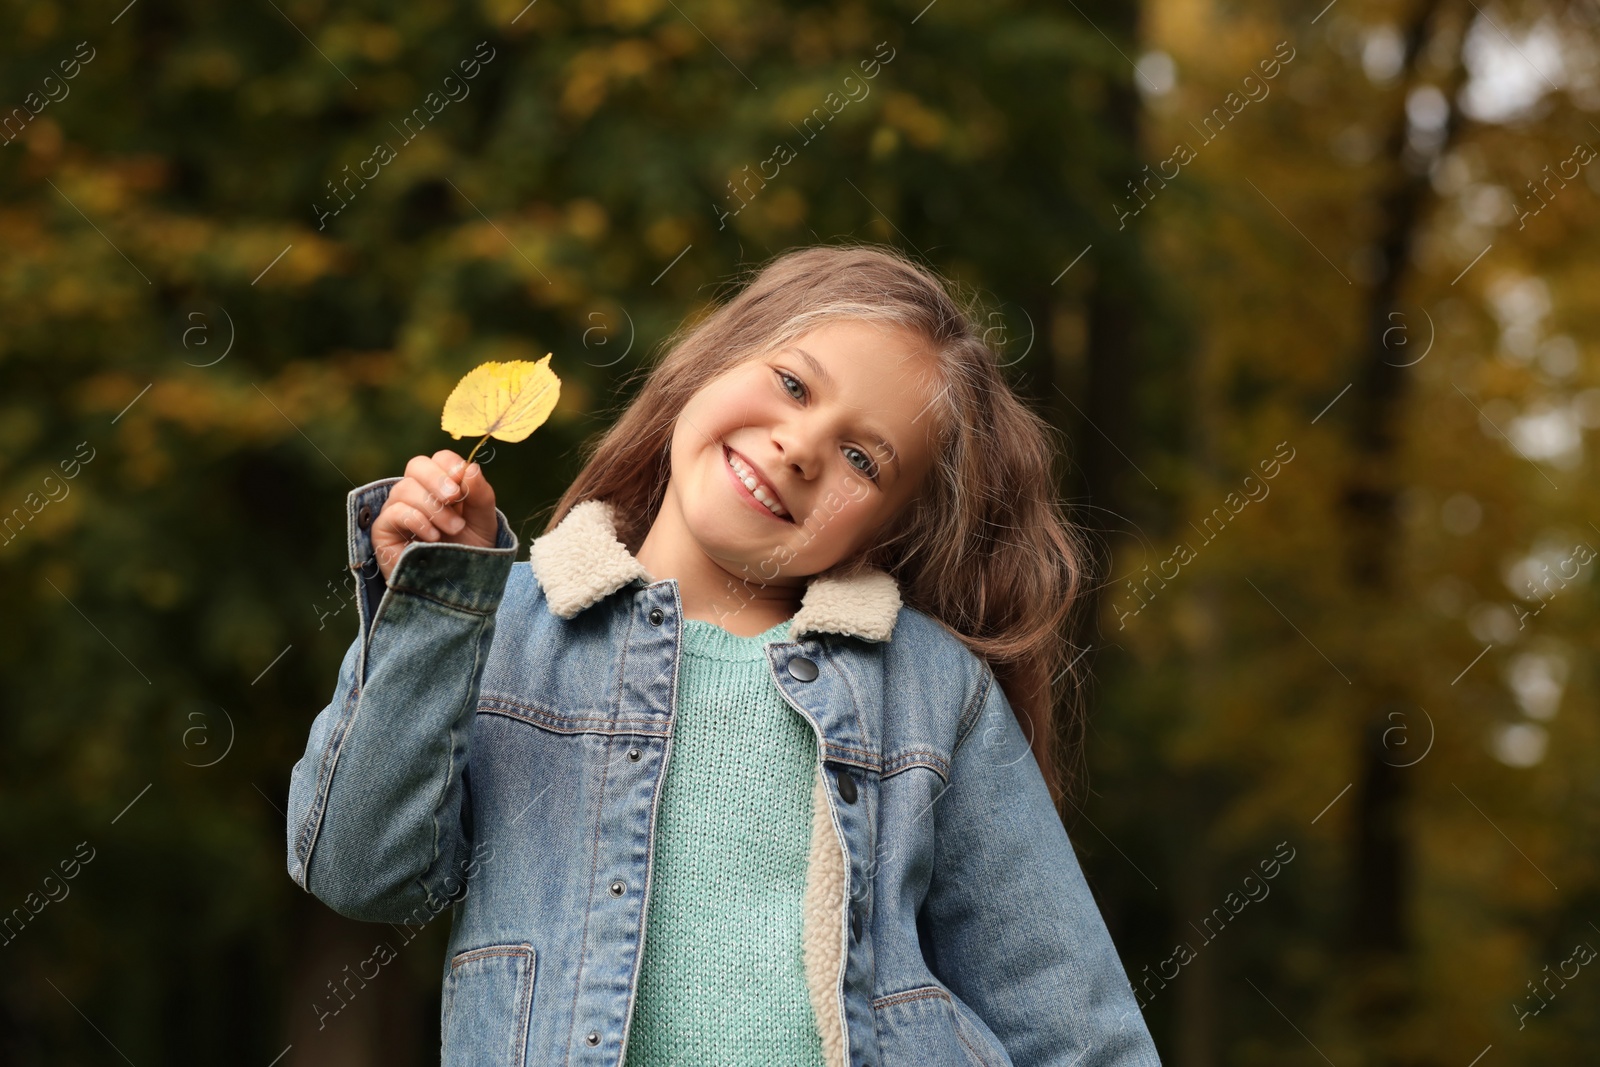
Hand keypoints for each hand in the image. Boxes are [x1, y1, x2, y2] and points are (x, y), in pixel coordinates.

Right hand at [371, 450, 498, 582]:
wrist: (458, 586)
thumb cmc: (470, 552)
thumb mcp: (483, 521)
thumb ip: (480, 494)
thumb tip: (470, 467)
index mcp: (443, 486)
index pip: (440, 459)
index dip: (450, 466)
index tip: (463, 486)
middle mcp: (418, 493)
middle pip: (417, 465)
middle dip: (437, 479)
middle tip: (454, 497)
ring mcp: (398, 510)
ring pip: (405, 488)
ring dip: (433, 507)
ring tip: (452, 529)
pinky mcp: (384, 530)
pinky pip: (393, 512)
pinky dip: (416, 520)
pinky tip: (432, 537)